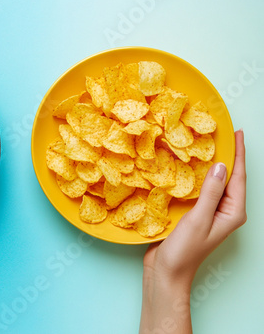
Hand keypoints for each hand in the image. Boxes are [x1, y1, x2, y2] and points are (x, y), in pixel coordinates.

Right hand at [140, 130, 245, 332]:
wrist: (167, 273)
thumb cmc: (185, 251)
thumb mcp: (199, 219)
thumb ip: (210, 192)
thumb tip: (219, 166)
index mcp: (231, 212)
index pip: (238, 177)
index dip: (238, 154)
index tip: (236, 133)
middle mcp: (223, 210)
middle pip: (228, 178)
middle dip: (227, 156)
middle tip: (222, 133)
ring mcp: (208, 212)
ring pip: (212, 183)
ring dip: (209, 165)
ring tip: (205, 145)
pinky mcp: (194, 214)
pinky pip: (198, 190)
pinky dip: (194, 177)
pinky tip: (187, 167)